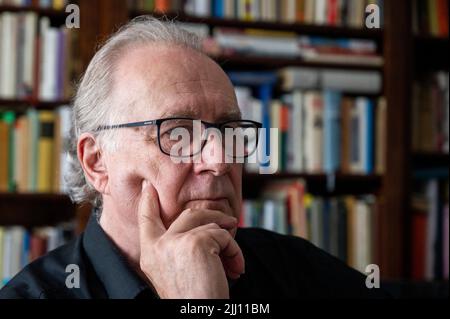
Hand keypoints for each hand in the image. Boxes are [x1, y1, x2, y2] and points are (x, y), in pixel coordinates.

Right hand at [138, 180, 244, 298]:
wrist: (198, 317)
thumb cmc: (193, 299)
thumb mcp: (177, 270)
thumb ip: (179, 247)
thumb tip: (204, 225)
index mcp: (150, 254)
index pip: (146, 220)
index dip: (148, 202)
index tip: (149, 188)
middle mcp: (157, 246)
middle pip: (187, 215)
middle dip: (213, 216)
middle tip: (231, 222)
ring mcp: (175, 242)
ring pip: (209, 225)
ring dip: (228, 242)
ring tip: (234, 262)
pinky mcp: (195, 242)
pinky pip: (223, 236)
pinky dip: (235, 251)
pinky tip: (235, 268)